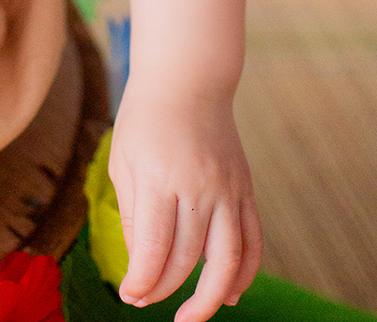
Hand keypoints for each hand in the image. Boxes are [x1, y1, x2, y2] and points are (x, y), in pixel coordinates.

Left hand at [109, 84, 262, 321]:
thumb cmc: (145, 119)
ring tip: (190, 318)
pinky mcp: (245, 190)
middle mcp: (198, 186)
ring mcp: (227, 189)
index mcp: (160, 176)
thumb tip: (143, 266)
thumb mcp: (124, 160)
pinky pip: (252, 242)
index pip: (155, 247)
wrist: (188, 79)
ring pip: (228, 259)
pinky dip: (244, 274)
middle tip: (143, 300)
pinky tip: (228, 294)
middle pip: (187, 258)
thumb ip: (134, 215)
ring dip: (209, 297)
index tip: (128, 296)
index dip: (142, 280)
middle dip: (164, 289)